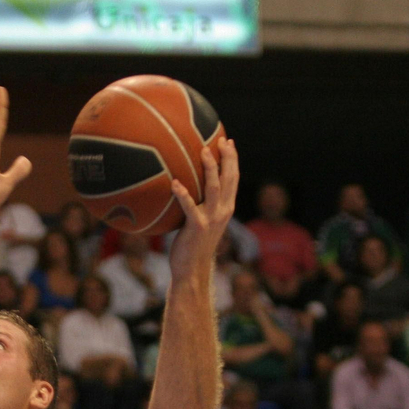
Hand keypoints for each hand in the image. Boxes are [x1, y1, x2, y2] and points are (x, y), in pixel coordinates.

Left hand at [168, 139, 239, 278]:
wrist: (192, 268)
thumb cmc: (193, 244)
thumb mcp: (202, 221)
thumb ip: (200, 204)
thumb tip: (185, 184)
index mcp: (226, 208)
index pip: (233, 179)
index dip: (232, 159)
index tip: (228, 141)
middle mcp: (222, 211)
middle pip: (228, 179)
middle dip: (227, 157)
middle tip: (221, 139)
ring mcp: (211, 218)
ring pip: (213, 188)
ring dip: (210, 168)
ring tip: (204, 151)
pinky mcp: (196, 226)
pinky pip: (189, 206)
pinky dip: (183, 194)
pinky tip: (175, 182)